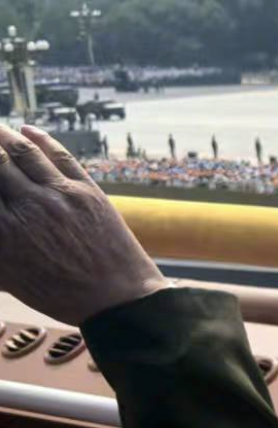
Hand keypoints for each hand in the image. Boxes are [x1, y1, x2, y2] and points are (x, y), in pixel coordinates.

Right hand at [0, 125, 169, 324]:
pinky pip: (59, 155)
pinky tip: (27, 130)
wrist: (116, 298)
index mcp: (2, 233)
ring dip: (2, 134)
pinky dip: (40, 138)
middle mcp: (26, 208)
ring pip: (23, 151)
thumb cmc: (58, 294)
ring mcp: (59, 195)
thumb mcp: (9, 277)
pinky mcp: (88, 190)